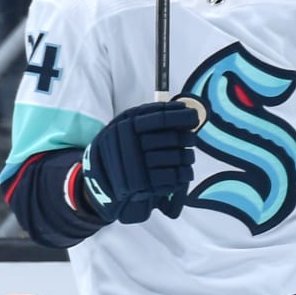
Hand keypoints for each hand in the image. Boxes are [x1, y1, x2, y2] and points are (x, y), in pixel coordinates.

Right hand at [79, 101, 197, 223]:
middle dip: (187, 138)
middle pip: (173, 138)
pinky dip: (184, 173)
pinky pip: (175, 176)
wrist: (102, 178)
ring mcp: (136, 164)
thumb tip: (184, 110)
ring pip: (177, 156)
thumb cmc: (124, 148)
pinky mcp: (142, 184)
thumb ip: (152, 117)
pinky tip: (182, 171)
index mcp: (126, 125)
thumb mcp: (128, 126)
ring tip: (185, 157)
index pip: (161, 118)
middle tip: (189, 139)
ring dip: (187, 156)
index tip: (193, 117)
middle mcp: (129, 143)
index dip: (181, 117)